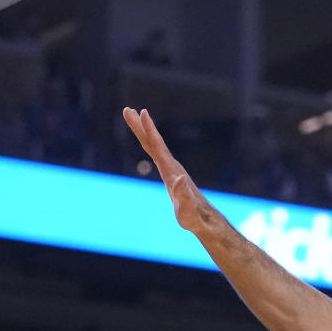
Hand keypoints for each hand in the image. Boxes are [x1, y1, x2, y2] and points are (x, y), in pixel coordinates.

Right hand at [123, 108, 225, 238]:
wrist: (204, 220)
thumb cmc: (194, 217)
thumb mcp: (187, 210)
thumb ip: (184, 195)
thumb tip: (179, 178)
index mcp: (171, 171)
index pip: (157, 146)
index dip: (149, 130)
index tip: (142, 112)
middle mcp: (172, 166)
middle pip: (153, 142)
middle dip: (140, 126)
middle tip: (127, 110)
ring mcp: (171, 169)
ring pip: (154, 146)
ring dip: (143, 131)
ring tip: (133, 116)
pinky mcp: (170, 174)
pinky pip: (157, 154)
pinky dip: (149, 143)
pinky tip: (146, 140)